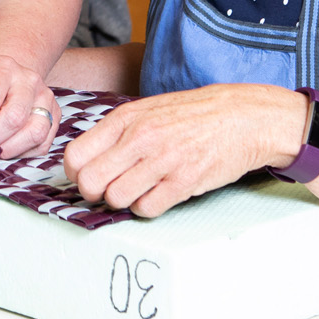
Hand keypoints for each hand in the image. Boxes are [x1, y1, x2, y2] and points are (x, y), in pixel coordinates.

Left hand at [0, 53, 59, 159]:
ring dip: (8, 149)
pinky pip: (42, 144)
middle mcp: (28, 80)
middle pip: (14, 117)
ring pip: (35, 132)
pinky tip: (7, 146)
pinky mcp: (55, 115)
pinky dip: (22, 153)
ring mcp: (45, 97)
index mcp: (1, 68)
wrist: (6, 74)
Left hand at [63, 84, 307, 216]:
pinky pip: (146, 208)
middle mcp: (140, 138)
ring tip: (140, 189)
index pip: (76, 156)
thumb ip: (117, 132)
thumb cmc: (193, 114)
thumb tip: (86, 161)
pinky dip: (148, 207)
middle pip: (90, 182)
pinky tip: (159, 193)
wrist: (242, 117)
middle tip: (111, 188)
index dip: (77, 173)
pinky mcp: (183, 182)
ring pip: (115, 199)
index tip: (90, 175)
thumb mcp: (148, 109)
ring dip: (124, 200)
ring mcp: (161, 160)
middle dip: (95, 192)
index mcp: (126, 118)